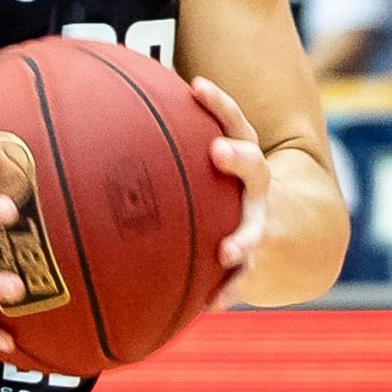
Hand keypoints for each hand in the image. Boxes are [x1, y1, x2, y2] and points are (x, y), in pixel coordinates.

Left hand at [191, 76, 269, 308]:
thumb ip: (170, 149)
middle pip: (255, 167)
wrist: (288, 238)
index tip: (196, 85)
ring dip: (244, 239)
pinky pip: (245, 278)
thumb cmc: (223, 193)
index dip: (219, 103)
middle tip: (218, 152)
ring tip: (228, 251)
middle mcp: (256, 190)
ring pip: (257, 230)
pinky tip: (210, 305)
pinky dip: (229, 291)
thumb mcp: (206, 168)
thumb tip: (103, 117)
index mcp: (241, 159)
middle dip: (239, 158)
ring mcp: (260, 225)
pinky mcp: (258, 262)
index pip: (235, 122)